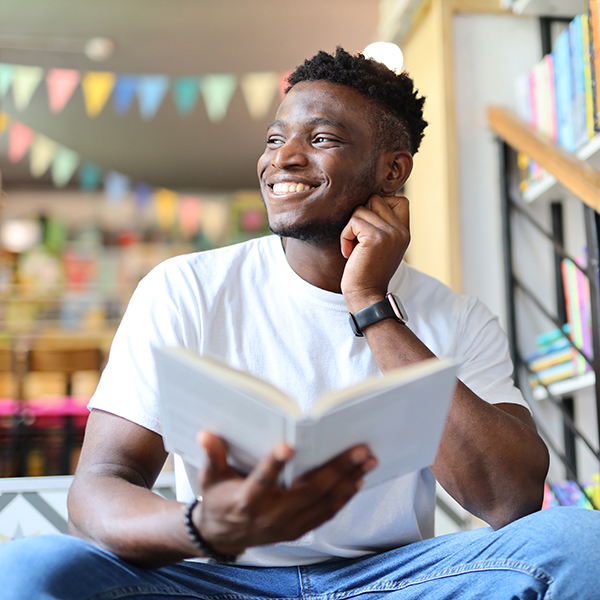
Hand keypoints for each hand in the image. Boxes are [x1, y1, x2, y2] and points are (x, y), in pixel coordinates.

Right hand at [194, 432, 376, 555]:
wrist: (224, 535)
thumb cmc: (219, 498)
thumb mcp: (210, 477)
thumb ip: (212, 455)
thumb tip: (206, 433)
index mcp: (247, 500)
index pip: (261, 481)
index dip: (273, 465)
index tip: (288, 445)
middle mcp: (271, 515)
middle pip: (308, 491)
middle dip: (337, 468)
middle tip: (360, 448)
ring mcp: (288, 525)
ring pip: (324, 502)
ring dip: (349, 480)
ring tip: (368, 459)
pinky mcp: (298, 529)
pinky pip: (326, 513)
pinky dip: (344, 497)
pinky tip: (358, 479)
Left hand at [340, 194, 409, 311]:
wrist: (366, 296)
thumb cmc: (367, 272)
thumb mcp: (381, 246)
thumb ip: (382, 225)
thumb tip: (368, 199)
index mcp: (405, 232)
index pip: (399, 199)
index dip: (379, 206)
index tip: (368, 227)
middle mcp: (401, 231)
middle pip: (375, 199)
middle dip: (360, 216)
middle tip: (358, 240)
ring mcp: (390, 233)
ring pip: (361, 209)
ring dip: (350, 228)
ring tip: (354, 249)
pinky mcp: (376, 238)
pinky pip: (353, 221)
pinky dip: (345, 236)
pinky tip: (349, 253)